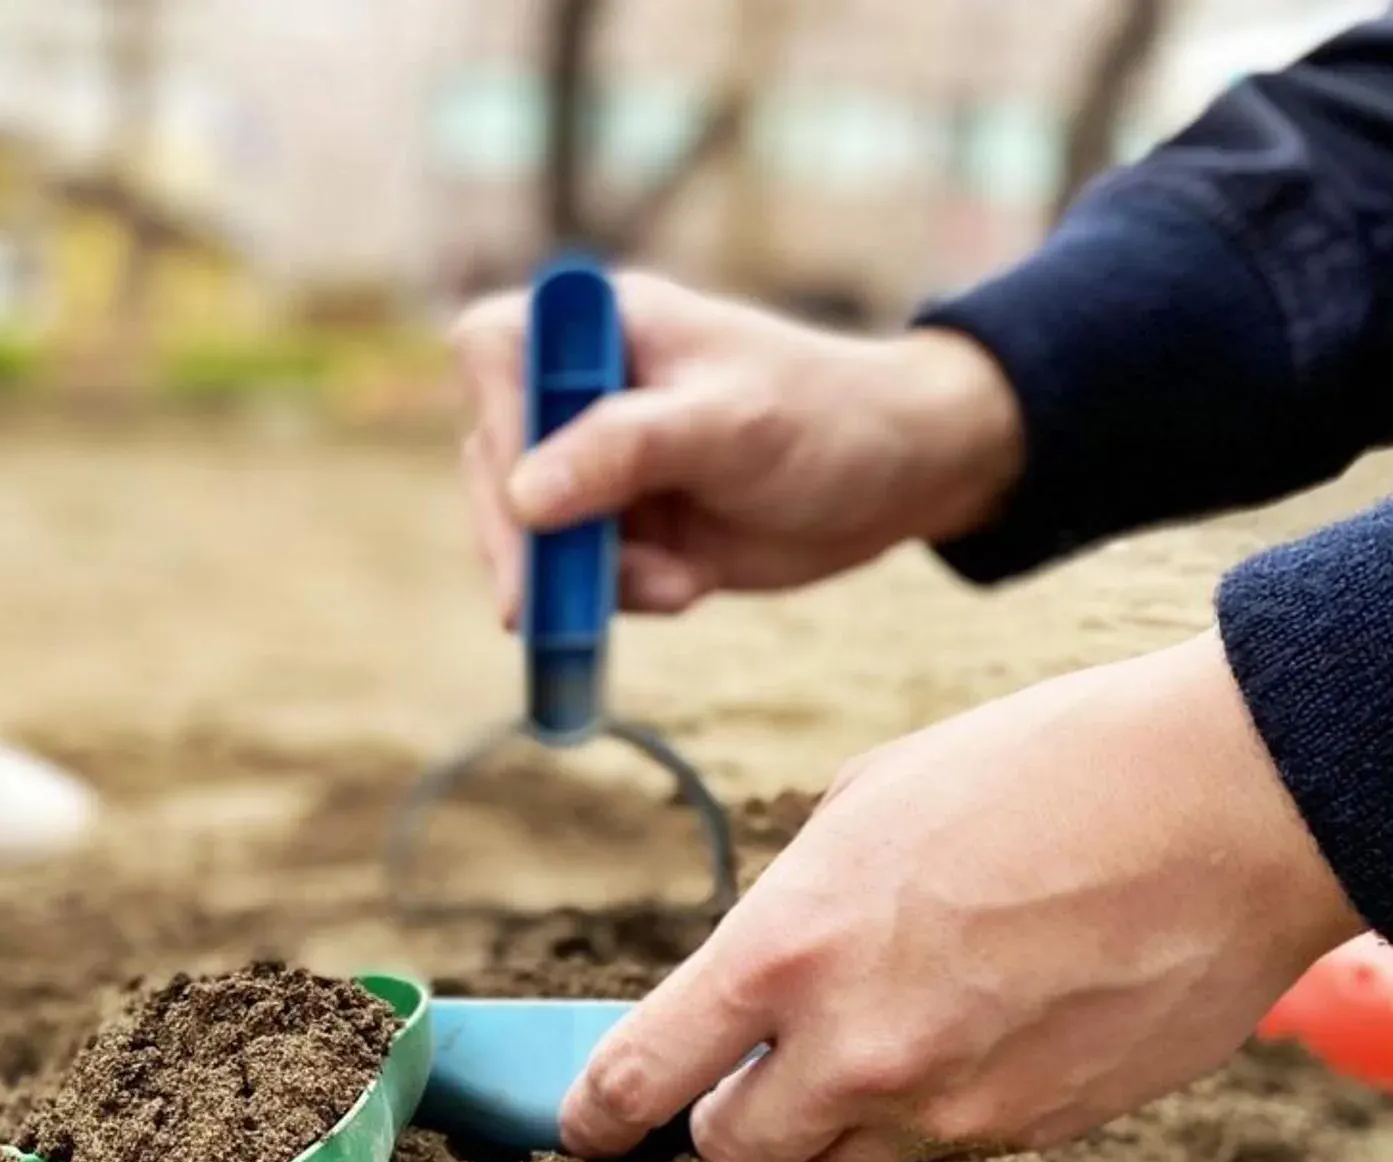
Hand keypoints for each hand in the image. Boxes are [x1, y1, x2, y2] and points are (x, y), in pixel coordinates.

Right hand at [453, 272, 1025, 622]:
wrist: (898, 477)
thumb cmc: (827, 416)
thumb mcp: (729, 424)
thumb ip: (624, 450)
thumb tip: (523, 497)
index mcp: (600, 325)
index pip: (494, 353)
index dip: (499, 421)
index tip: (528, 497)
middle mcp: (580, 390)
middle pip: (495, 461)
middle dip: (526, 540)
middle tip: (541, 607)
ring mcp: (592, 464)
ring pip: (528, 534)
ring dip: (585, 578)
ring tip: (675, 584)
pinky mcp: (616, 528)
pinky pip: (576, 576)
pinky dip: (622, 596)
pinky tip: (689, 583)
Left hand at [559, 633, 1363, 1161]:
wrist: (1234, 806)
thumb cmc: (1047, 773)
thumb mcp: (869, 808)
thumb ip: (792, 913)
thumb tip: (754, 979)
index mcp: (786, 951)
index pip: (644, 1075)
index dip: (599, 1115)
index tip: (587, 1128)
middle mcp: (853, 1051)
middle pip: (734, 1155)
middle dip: (733, 1122)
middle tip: (762, 1075)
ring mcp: (948, 1106)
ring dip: (839, 1126)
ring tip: (897, 1037)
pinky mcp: (1033, 1134)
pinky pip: (947, 1150)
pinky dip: (942, 1114)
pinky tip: (991, 1029)